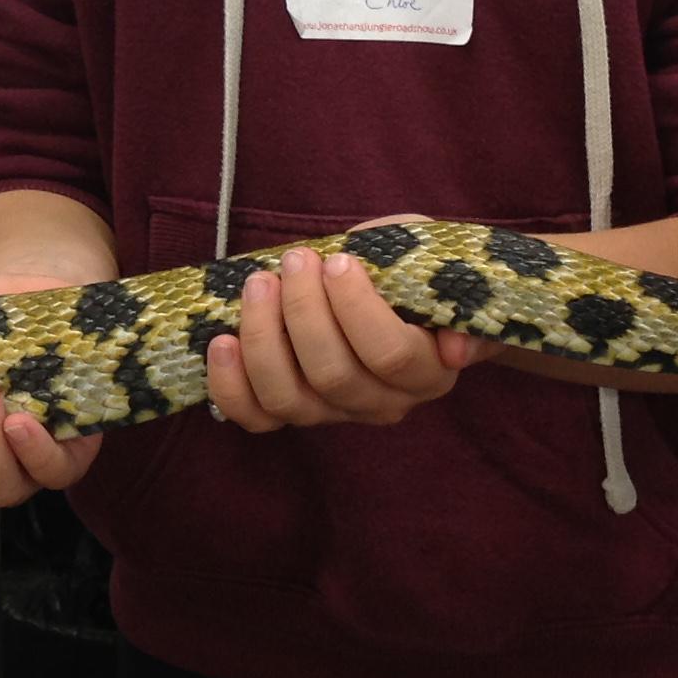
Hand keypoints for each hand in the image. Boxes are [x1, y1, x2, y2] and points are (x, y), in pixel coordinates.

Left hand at [203, 229, 495, 432]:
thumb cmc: (414, 275)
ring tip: (258, 285)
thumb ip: (446, 289)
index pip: (391, 355)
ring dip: (264, 337)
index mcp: (427, 370)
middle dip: (304, 310)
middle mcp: (384, 403)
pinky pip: (256, 418)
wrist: (399, 304)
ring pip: (290, 400)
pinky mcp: (293, 413)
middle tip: (295, 259)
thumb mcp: (435, 264)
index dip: (356, 307)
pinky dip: (231, 386)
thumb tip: (455, 348)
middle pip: (334, 376)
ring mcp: (335, 414)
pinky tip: (222, 342)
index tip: (337, 259)